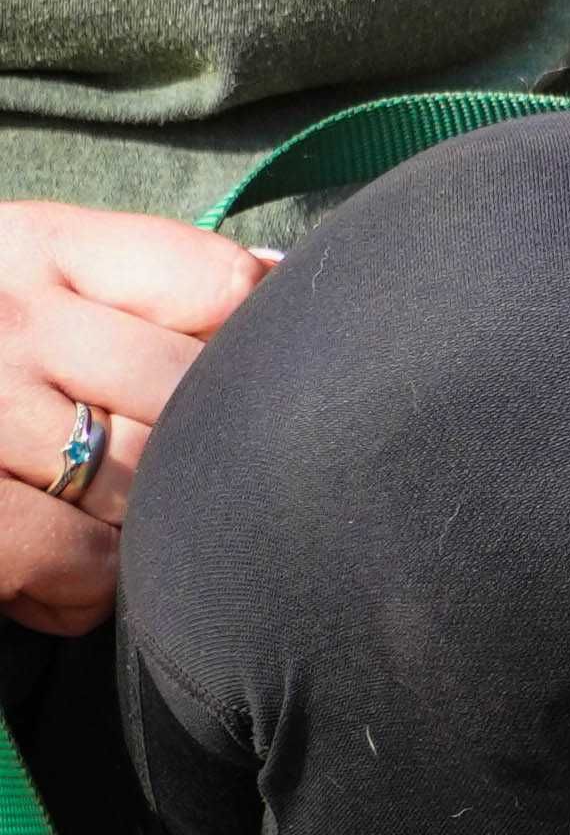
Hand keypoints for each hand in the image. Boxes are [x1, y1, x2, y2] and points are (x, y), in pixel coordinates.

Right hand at [0, 204, 271, 635]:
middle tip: (178, 490)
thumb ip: (133, 282)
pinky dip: (83, 589)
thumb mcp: (20, 278)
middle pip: (185, 396)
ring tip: (113, 541)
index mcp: (35, 244)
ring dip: (143, 533)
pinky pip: (59, 556)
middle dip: (201, 459)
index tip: (245, 393)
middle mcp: (3, 314)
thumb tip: (277, 284)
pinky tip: (64, 589)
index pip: (214, 288)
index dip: (250, 354)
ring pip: (133, 482)